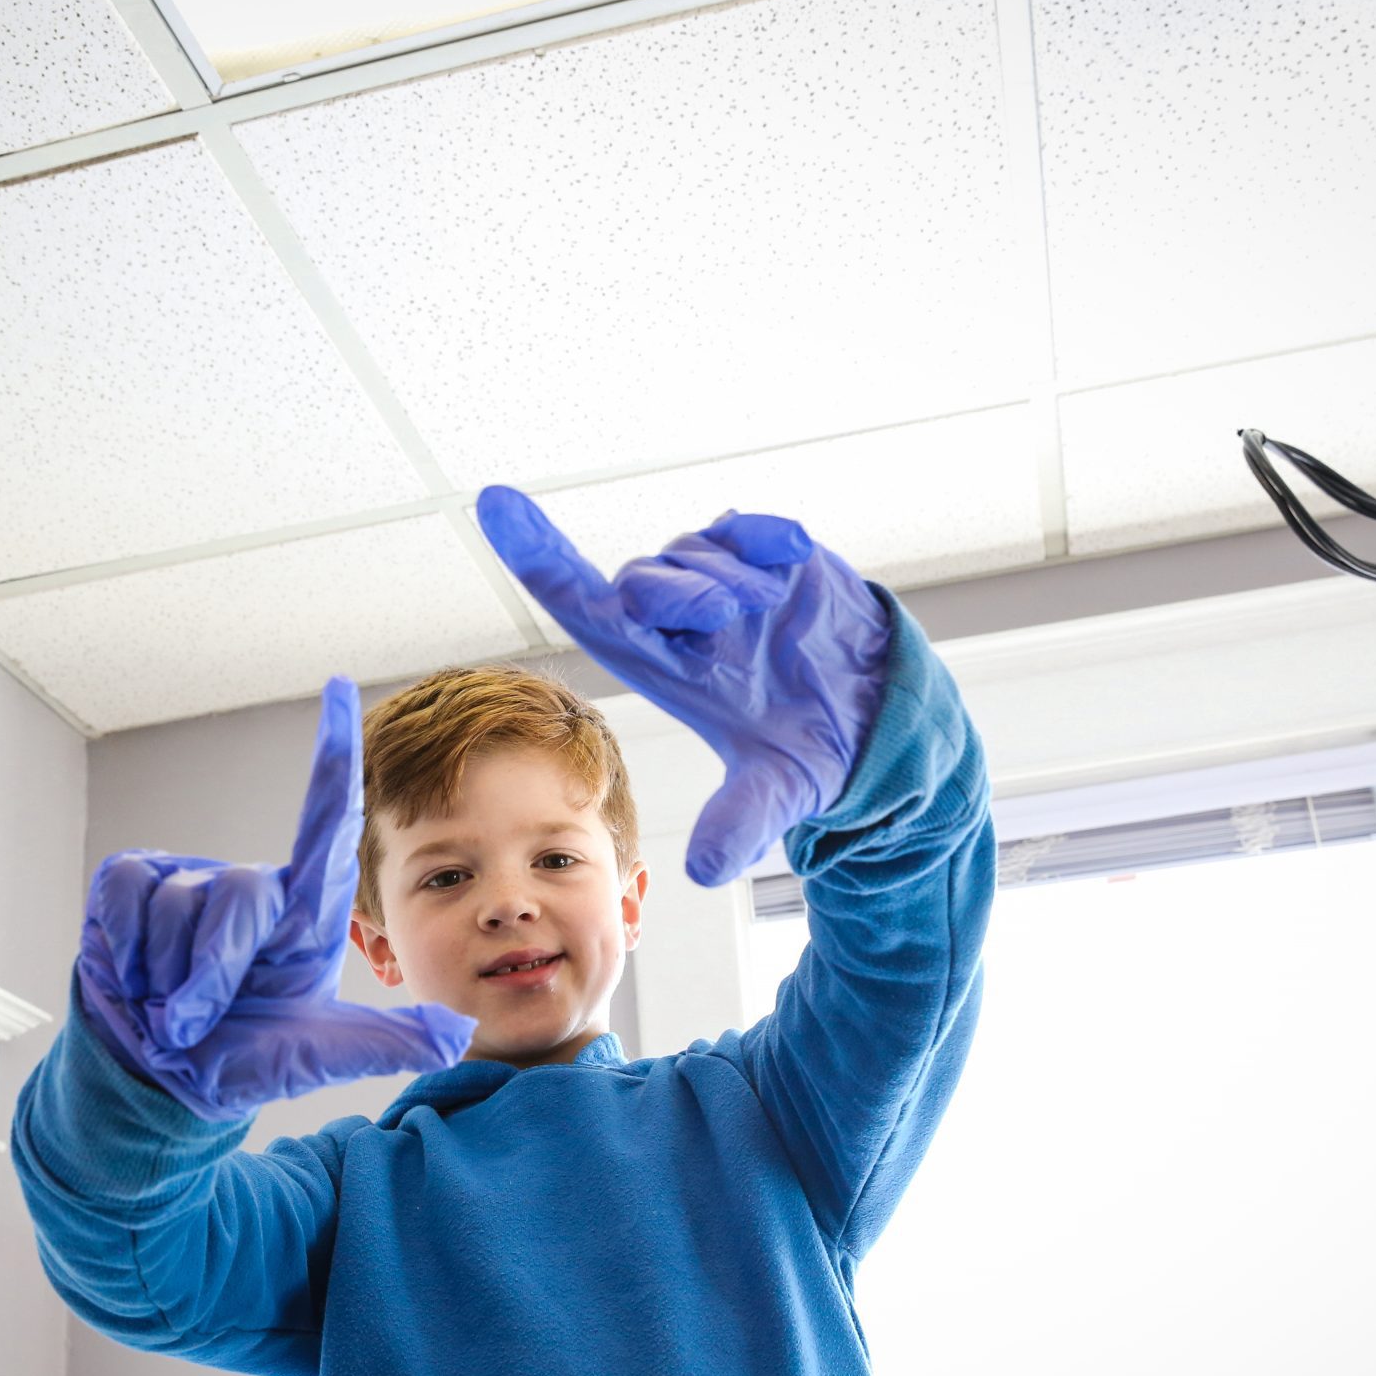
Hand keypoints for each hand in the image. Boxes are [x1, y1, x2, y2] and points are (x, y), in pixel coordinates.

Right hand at [75, 678, 476, 1119]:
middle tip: (199, 1023)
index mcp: (304, 912)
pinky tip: (136, 981)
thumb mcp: (319, 1056)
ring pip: (180, 908)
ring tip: (172, 1005)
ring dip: (171, 978)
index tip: (344, 689)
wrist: (158, 1082)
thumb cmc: (242, 1059)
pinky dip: (129, 957)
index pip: (326, 819)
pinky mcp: (129, 884)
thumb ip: (387, 1043)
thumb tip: (458, 1036)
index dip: (332, 755)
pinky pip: (129, 902)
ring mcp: (188, 880)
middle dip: (215, 977)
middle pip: (242, 898)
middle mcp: (252, 886)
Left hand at [475, 485, 890, 887]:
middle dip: (674, 594)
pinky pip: (745, 527)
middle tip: (728, 618)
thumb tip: (708, 870)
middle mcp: (681, 620)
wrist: (882, 716)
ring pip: (690, 551)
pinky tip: (791, 557)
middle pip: (638, 583)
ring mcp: (724, 582)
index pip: (582, 604)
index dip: (537, 556)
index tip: (493, 504)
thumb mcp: (778, 790)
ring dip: (726, 579)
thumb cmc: (813, 749)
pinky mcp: (769, 555)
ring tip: (768, 611)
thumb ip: (740, 823)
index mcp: (664, 665)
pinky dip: (764, 538)